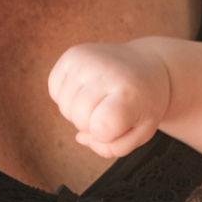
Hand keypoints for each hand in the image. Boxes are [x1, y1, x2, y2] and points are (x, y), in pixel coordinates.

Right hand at [49, 42, 170, 157]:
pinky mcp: (72, 54)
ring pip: (64, 106)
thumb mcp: (141, 132)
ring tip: (98, 100)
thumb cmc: (143, 104)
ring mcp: (87, 59)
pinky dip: (66, 96)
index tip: (120, 123)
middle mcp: (106, 70)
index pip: (101, 127)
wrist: (147, 66)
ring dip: (77, 111)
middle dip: (90, 124)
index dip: (106, 135)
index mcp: (129, 92)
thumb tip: (80, 137)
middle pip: (78, 118)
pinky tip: (86, 89)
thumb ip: (113, 148)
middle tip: (109, 111)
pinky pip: (54, 89)